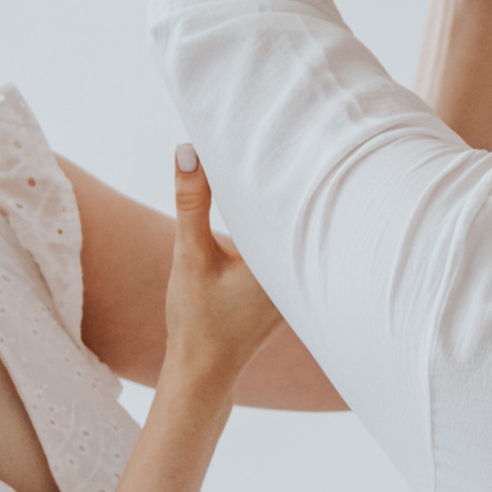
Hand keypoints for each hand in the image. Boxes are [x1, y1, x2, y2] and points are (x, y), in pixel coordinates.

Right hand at [163, 146, 280, 394]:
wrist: (203, 369)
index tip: (295, 123)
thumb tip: (187, 150)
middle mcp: (303, 269)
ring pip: (297, 223)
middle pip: (305, 206)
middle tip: (293, 124)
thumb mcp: (190, 255)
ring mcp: (299, 279)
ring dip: (288, 194)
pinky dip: (279, 217)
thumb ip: (191, 202)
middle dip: (298, 170)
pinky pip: (289, 238)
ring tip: (283, 149)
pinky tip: (271, 191)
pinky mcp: (289, 283)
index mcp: (287, 260)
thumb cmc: (197, 318)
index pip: (299, 196)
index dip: (298, 159)